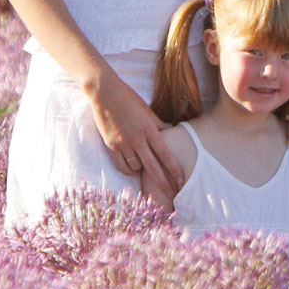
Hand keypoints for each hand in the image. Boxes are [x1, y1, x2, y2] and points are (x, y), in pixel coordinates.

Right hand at [87, 78, 183, 192]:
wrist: (105, 94)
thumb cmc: (130, 100)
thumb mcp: (149, 112)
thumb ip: (161, 126)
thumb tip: (173, 135)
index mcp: (149, 130)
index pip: (165, 155)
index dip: (174, 170)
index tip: (182, 180)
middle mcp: (136, 139)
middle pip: (153, 167)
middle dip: (164, 183)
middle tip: (173, 194)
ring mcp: (122, 143)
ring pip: (136, 167)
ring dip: (144, 172)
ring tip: (151, 174)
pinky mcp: (110, 145)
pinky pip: (121, 165)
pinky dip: (129, 170)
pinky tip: (135, 170)